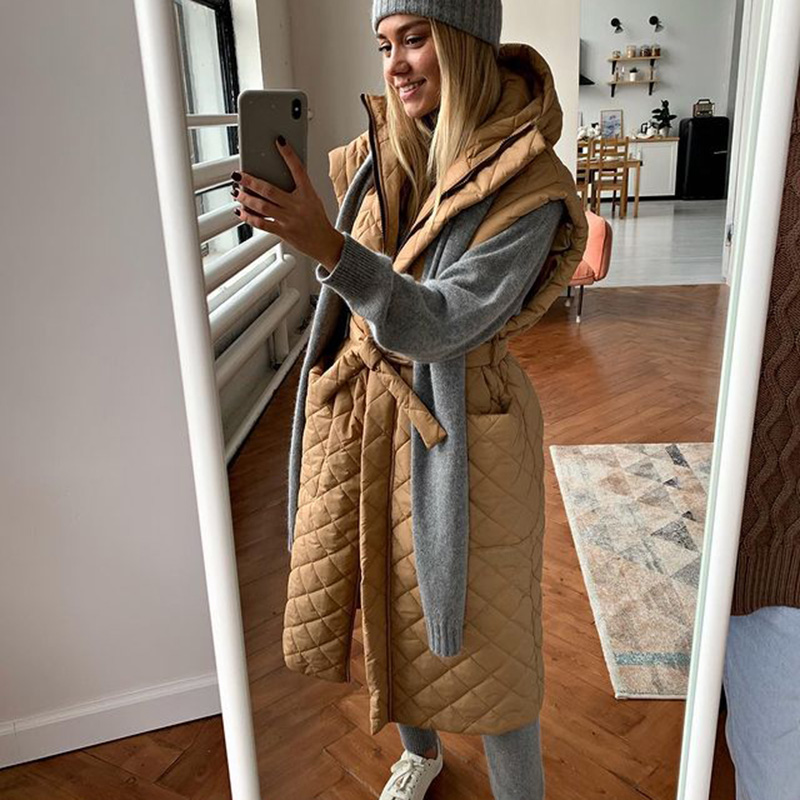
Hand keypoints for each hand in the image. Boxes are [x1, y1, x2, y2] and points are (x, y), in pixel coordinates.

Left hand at [231, 138, 344, 269]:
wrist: (325, 243)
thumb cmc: (318, 220)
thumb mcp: (313, 199)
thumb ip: (298, 189)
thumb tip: (277, 177)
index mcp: (307, 194)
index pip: (298, 170)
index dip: (289, 154)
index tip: (279, 141)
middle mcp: (297, 205)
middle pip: (269, 190)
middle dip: (250, 182)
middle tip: (238, 175)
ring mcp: (289, 219)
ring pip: (262, 207)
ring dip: (246, 199)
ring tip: (236, 192)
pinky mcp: (283, 232)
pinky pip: (262, 224)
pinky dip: (249, 218)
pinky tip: (241, 212)